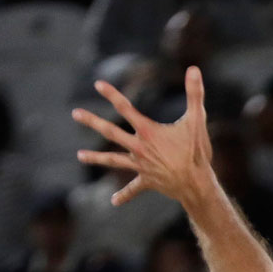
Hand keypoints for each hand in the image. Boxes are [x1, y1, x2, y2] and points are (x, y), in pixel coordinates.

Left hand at [71, 67, 212, 206]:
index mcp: (147, 131)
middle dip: (92, 122)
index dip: (112, 95)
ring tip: (80, 156)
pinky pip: (133, 188)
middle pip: (110, 132)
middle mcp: (138, 147)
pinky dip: (124, 195)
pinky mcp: (147, 181)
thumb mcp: (197, 120)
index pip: (125, 108)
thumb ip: (195, 94)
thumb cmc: (197, 152)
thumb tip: (194, 69)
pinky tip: (114, 202)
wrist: (196, 184)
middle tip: (75, 114)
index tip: (98, 84)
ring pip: (113, 160)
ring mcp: (140, 165)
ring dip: (97, 157)